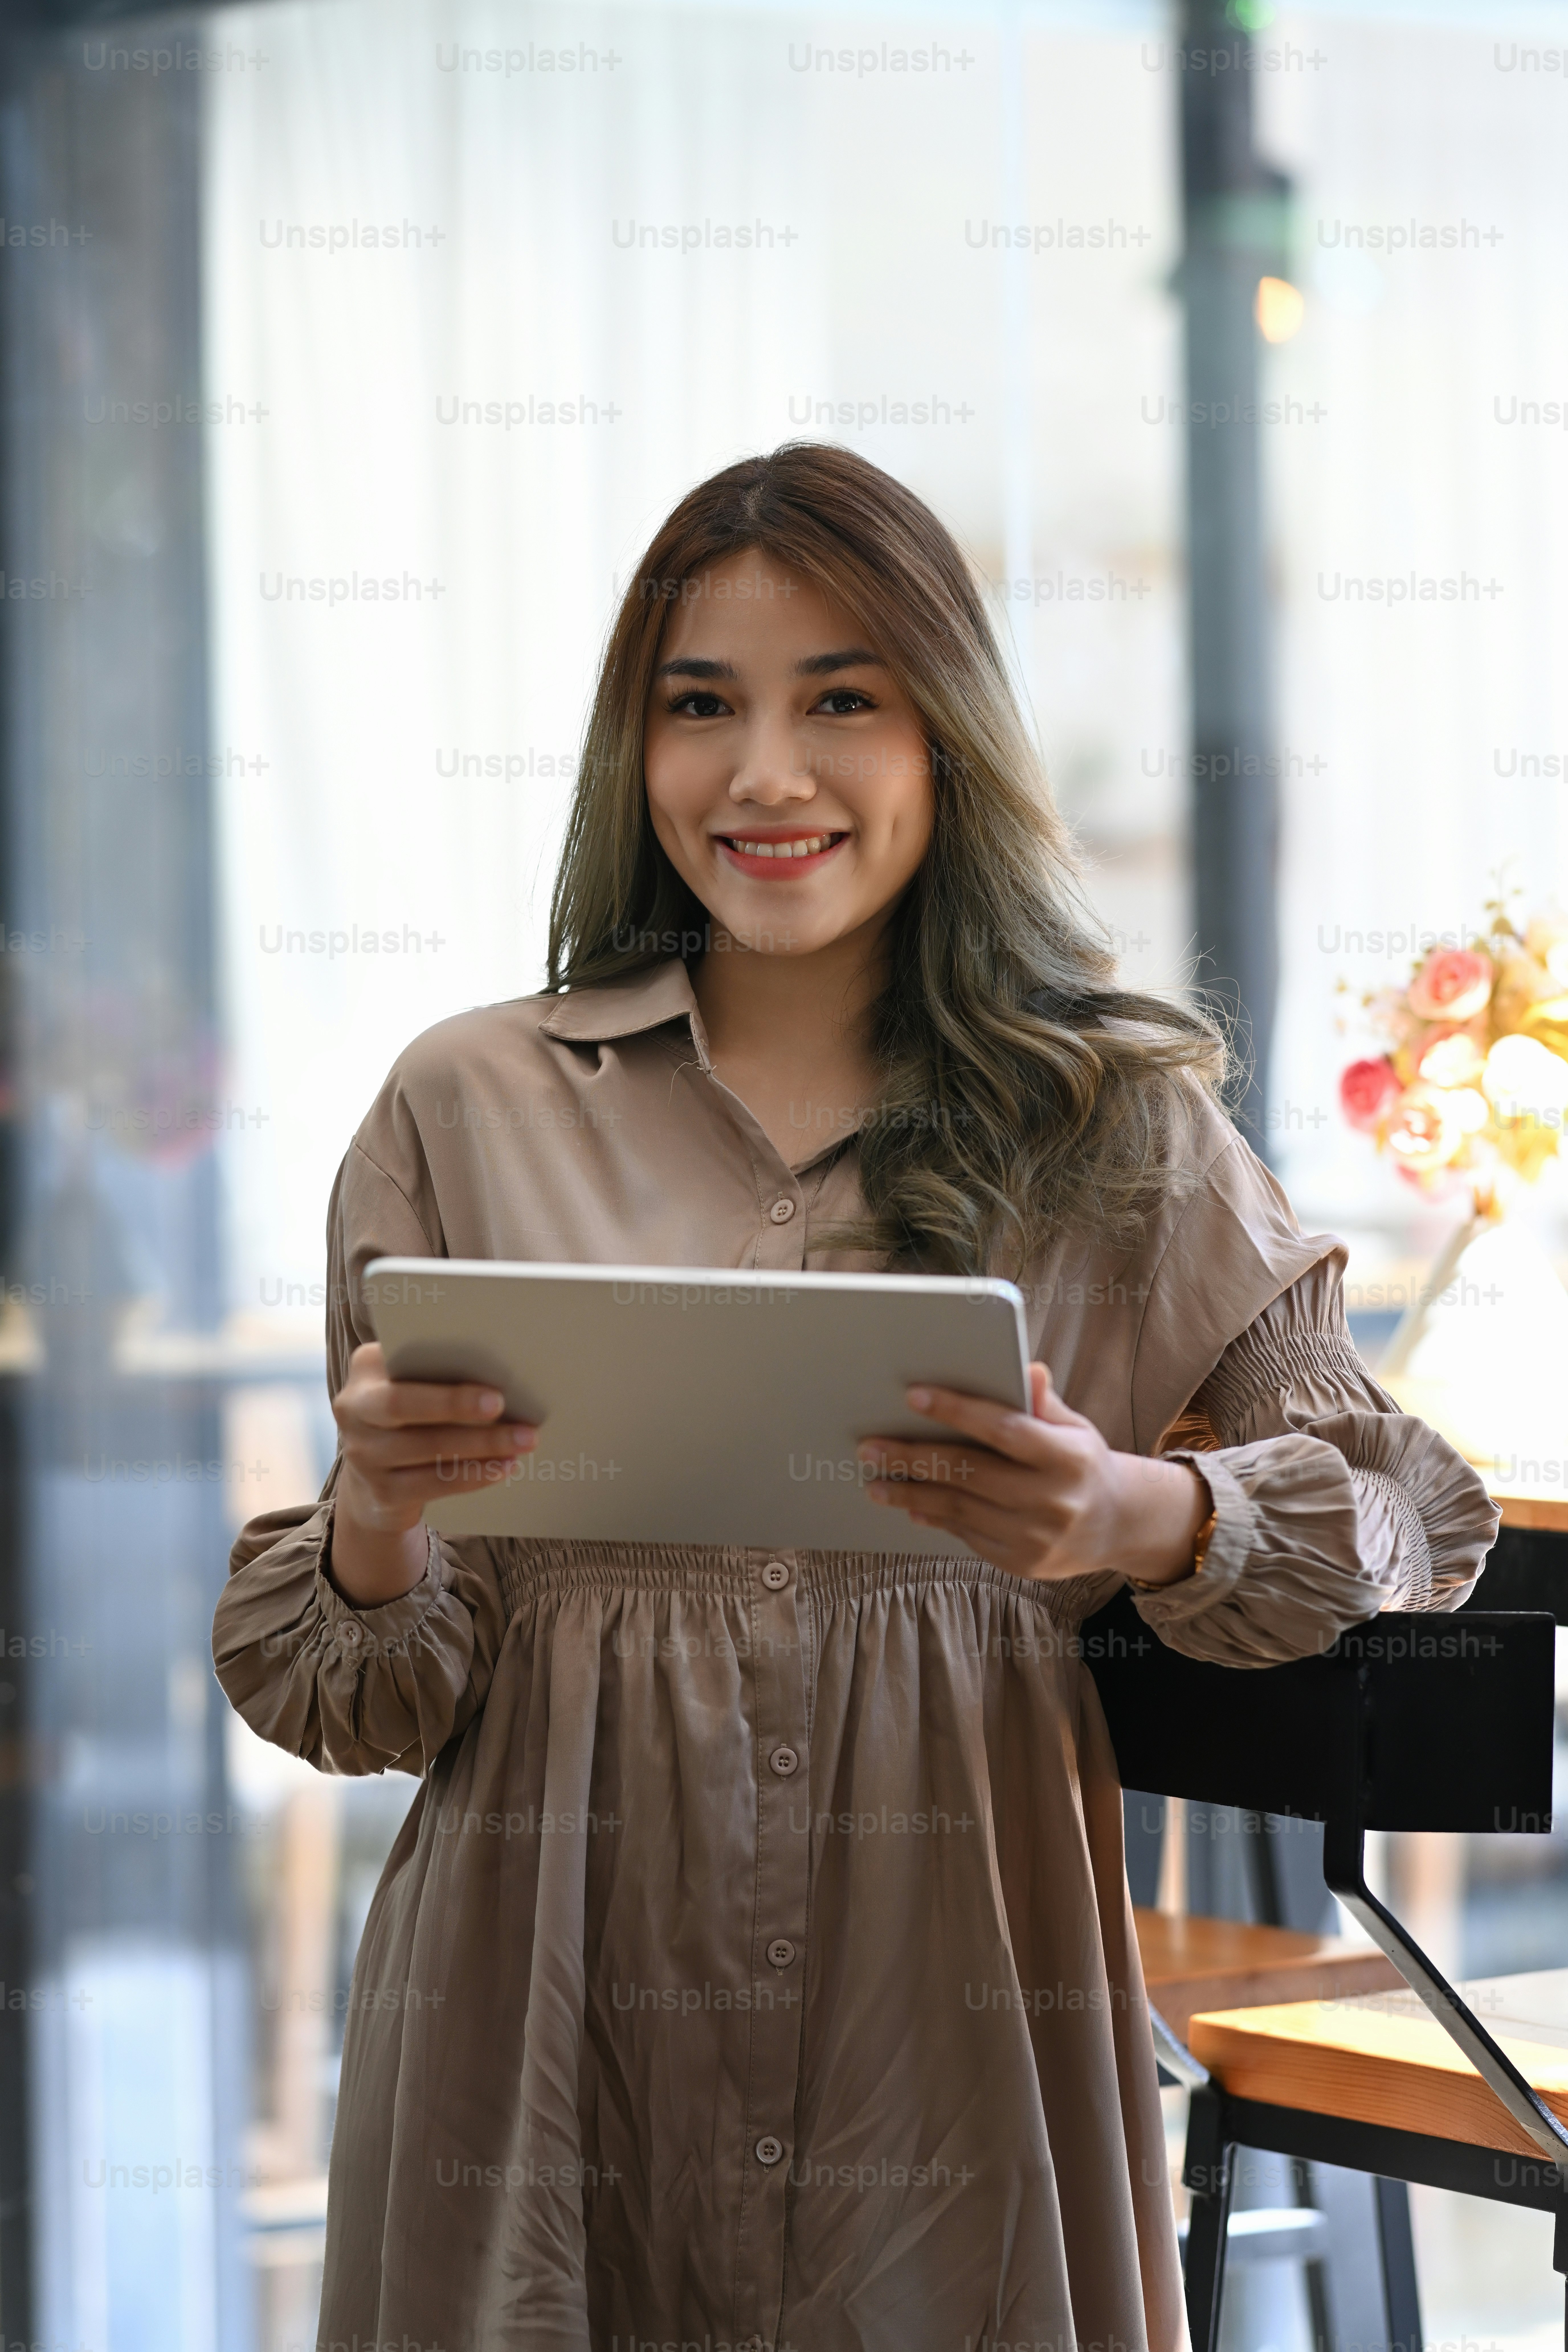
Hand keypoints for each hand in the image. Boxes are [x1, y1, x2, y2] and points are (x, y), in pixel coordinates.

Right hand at [328, 1341, 535, 1604]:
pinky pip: (432, 1483)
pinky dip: (473, 1475)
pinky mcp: (382, 1492)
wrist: (373, 1478)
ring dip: (480, 1444)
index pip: (398, 1365)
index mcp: (365, 1370)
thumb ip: (437, 1371)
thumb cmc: (410, 1415)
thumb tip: (500, 1369)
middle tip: (504, 1406)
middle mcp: (354, 1410)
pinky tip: (503, 1467)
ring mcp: (364, 1455)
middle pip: (402, 1405)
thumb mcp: (411, 1384)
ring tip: (523, 1440)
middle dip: (455, 1405)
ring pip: (425, 1447)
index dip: (440, 1378)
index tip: (491, 1387)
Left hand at [858, 1363, 1210, 1586]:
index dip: (958, 1411)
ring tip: (874, 1481)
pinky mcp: (1020, 1563)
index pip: (1004, 1429)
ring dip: (911, 1494)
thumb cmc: (1082, 1464)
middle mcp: (1053, 1500)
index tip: (913, 1395)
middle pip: (970, 1473)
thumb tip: (1027, 1369)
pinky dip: (935, 1519)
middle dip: (914, 1458)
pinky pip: (967, 1536)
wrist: (1115, 1526)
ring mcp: (1036, 1537)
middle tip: (870, 1446)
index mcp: (1068, 1457)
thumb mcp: (1075, 1427)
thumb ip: (1044, 1403)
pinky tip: (910, 1506)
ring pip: (960, 1509)